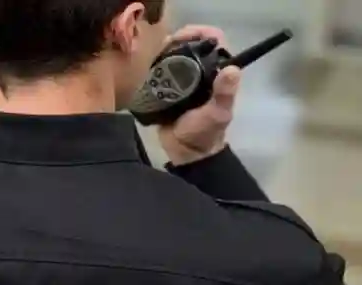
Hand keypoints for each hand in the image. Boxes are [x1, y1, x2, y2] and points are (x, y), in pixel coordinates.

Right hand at [158, 25, 241, 165]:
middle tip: (165, 47)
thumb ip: (224, 94)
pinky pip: (164, 69)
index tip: (186, 37)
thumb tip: (232, 69)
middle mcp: (203, 73)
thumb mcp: (217, 113)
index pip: (215, 42)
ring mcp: (186, 80)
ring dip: (166, 51)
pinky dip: (157, 64)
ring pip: (177, 55)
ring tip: (156, 57)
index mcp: (218, 75)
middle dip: (180, 40)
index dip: (203, 33)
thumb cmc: (205, 133)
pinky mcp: (170, 88)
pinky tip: (150, 67)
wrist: (185, 152)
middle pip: (193, 44)